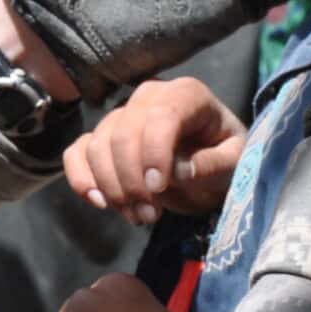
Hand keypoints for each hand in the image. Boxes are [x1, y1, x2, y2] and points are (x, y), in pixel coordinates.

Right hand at [64, 77, 245, 225]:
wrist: (209, 166)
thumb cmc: (224, 157)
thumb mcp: (234, 162)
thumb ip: (212, 164)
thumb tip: (178, 171)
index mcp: (186, 94)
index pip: (161, 115)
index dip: (154, 152)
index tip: (158, 189)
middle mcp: (149, 96)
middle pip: (123, 131)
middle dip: (131, 180)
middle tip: (150, 216)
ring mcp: (121, 114)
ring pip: (98, 145)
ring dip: (113, 188)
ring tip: (138, 217)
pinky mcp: (101, 136)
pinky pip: (76, 152)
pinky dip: (81, 179)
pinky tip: (101, 203)